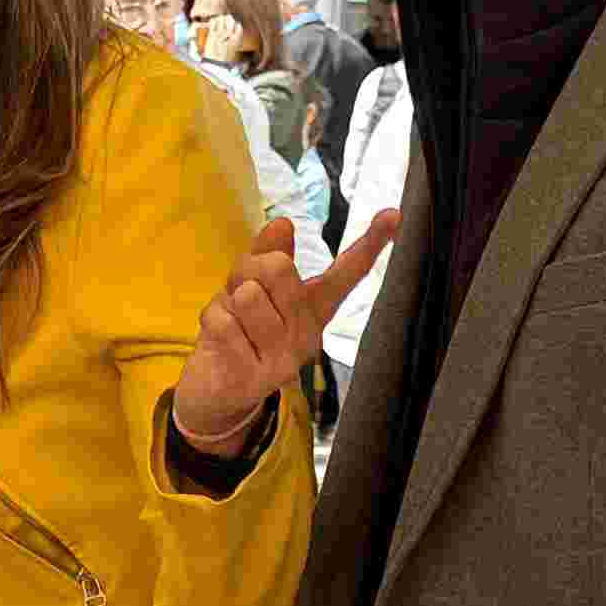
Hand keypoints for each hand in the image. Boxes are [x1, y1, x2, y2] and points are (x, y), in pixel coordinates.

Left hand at [178, 204, 395, 453]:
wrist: (215, 392)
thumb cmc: (237, 331)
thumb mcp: (250, 286)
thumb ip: (267, 254)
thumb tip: (284, 222)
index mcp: (314, 308)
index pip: (346, 274)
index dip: (369, 243)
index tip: (394, 214)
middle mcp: (308, 334)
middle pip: (279, 268)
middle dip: (248, 270)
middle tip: (242, 294)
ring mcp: (286, 359)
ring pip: (248, 295)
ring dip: (227, 302)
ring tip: (234, 323)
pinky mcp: (257, 377)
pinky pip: (224, 322)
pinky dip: (212, 322)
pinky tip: (221, 343)